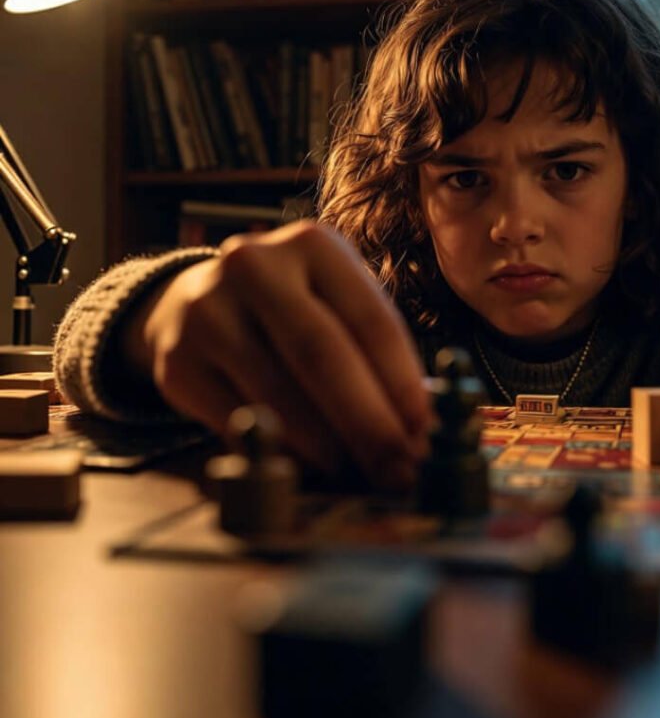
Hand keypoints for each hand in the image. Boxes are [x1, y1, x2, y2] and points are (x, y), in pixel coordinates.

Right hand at [124, 221, 433, 488]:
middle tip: (398, 469)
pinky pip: (239, 420)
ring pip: (277, 393)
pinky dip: (282, 451)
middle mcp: (254, 265)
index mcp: (313, 244)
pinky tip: (311, 468)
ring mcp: (207, 310)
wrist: (194, 302)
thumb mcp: (335, 303)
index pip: (370, 318)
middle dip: (367, 421)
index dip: (401, 382)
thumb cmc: (293, 309)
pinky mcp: (176, 361)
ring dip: (328, 445)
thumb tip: (417, 429)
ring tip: (361, 472)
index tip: (425, 431)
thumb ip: (373, 352)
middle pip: (321, 354)